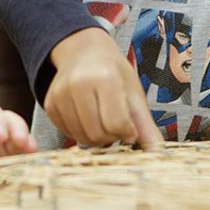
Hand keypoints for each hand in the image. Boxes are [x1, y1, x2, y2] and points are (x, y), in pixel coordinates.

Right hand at [44, 27, 162, 148]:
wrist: (84, 52)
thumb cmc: (113, 74)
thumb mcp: (134, 95)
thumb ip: (147, 128)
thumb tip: (160, 156)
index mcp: (105, 78)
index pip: (116, 124)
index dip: (127, 132)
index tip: (130, 127)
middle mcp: (79, 83)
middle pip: (98, 134)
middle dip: (111, 137)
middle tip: (116, 125)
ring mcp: (60, 93)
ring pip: (81, 137)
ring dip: (96, 137)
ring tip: (102, 121)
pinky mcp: (50, 104)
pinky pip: (67, 133)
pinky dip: (80, 132)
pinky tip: (87, 118)